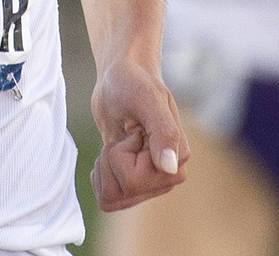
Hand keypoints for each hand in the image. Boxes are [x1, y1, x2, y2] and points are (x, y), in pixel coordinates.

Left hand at [90, 57, 188, 211]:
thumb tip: (170, 169)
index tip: (133, 130)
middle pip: (122, 192)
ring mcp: (150, 184)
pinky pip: (107, 200)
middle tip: (125, 134)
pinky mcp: (133, 185)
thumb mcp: (147, 99)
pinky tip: (111, 153)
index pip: (133, 180)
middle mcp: (167, 177)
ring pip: (112, 199)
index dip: (121, 153)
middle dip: (112, 160)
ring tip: (119, 142)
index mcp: (178, 160)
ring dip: (105, 168)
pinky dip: (100, 176)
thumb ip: (163, 132)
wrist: (119, 79)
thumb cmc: (134, 82)